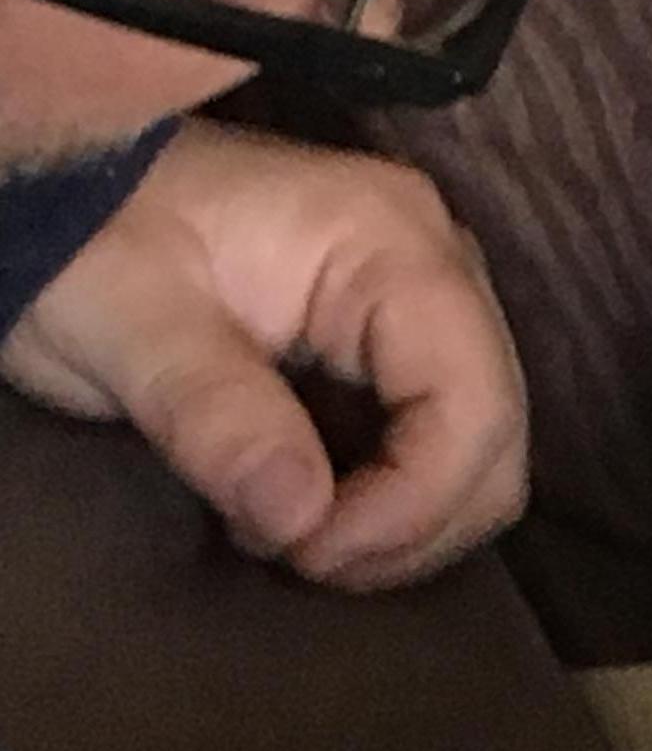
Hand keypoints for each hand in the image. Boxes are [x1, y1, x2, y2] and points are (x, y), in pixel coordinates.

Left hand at [2, 125, 526, 587]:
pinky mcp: (397, 334)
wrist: (55, 191)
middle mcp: (439, 263)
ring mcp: (424, 297)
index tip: (308, 553)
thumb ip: (215, 419)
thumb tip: (300, 521)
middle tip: (303, 559)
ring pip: (484, 442)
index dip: (414, 502)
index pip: (472, 397)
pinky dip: (397, 498)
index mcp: (392, 244)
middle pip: (496, 428)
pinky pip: (442, 434)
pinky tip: (318, 514)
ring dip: (410, 519)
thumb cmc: (90, 242)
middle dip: (415, 521)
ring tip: (302, 542)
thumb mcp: (128, 327)